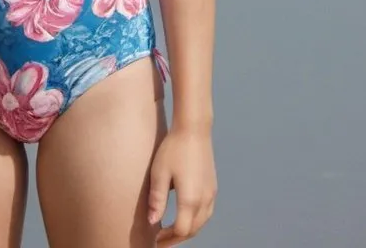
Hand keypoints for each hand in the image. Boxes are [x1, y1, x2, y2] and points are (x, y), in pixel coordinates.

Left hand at [147, 126, 216, 244]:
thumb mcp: (159, 173)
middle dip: (176, 238)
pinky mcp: (213, 187)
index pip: (181, 231)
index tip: (155, 239)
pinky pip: (207, 213)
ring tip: (171, 231)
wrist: (194, 128)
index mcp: (190, 199)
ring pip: (201, 223)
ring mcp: (211, 193)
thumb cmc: (174, 148)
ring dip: (187, 230)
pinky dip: (196, 221)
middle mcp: (204, 200)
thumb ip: (157, 200)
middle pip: (193, 230)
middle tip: (161, 239)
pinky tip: (186, 216)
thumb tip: (152, 223)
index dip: (168, 239)